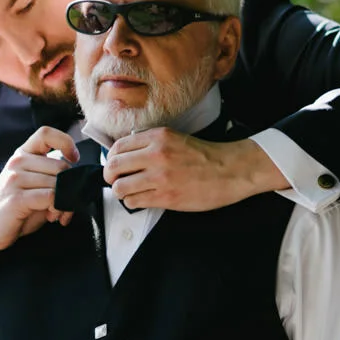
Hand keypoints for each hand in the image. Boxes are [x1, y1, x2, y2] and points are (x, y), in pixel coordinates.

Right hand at [0, 126, 78, 279]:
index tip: (73, 158)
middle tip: (69, 203)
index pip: (46, 133)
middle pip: (60, 166)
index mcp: (23, 154)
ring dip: (66, 201)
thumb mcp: (35, 185)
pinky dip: (59, 207)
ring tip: (59, 212)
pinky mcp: (16, 198)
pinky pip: (51, 197)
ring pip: (58, 183)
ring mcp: (15, 179)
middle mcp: (17, 162)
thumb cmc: (16, 206)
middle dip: (72, 187)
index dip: (65, 142)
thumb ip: (53, 177)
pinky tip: (53, 215)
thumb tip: (81, 179)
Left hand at [103, 130, 286, 211]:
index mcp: (158, 137)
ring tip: (130, 192)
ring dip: (121, 192)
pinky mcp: (165, 197)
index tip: (115, 165)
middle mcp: (156, 154)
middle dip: (110, 176)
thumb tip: (127, 153)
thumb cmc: (205, 156)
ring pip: (120, 187)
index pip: (118, 146)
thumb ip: (151, 143)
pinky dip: (133, 202)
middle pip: (114, 166)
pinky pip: (133, 202)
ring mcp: (160, 177)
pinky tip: (142, 199)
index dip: (111, 158)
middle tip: (116, 180)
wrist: (229, 171)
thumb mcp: (176, 138)